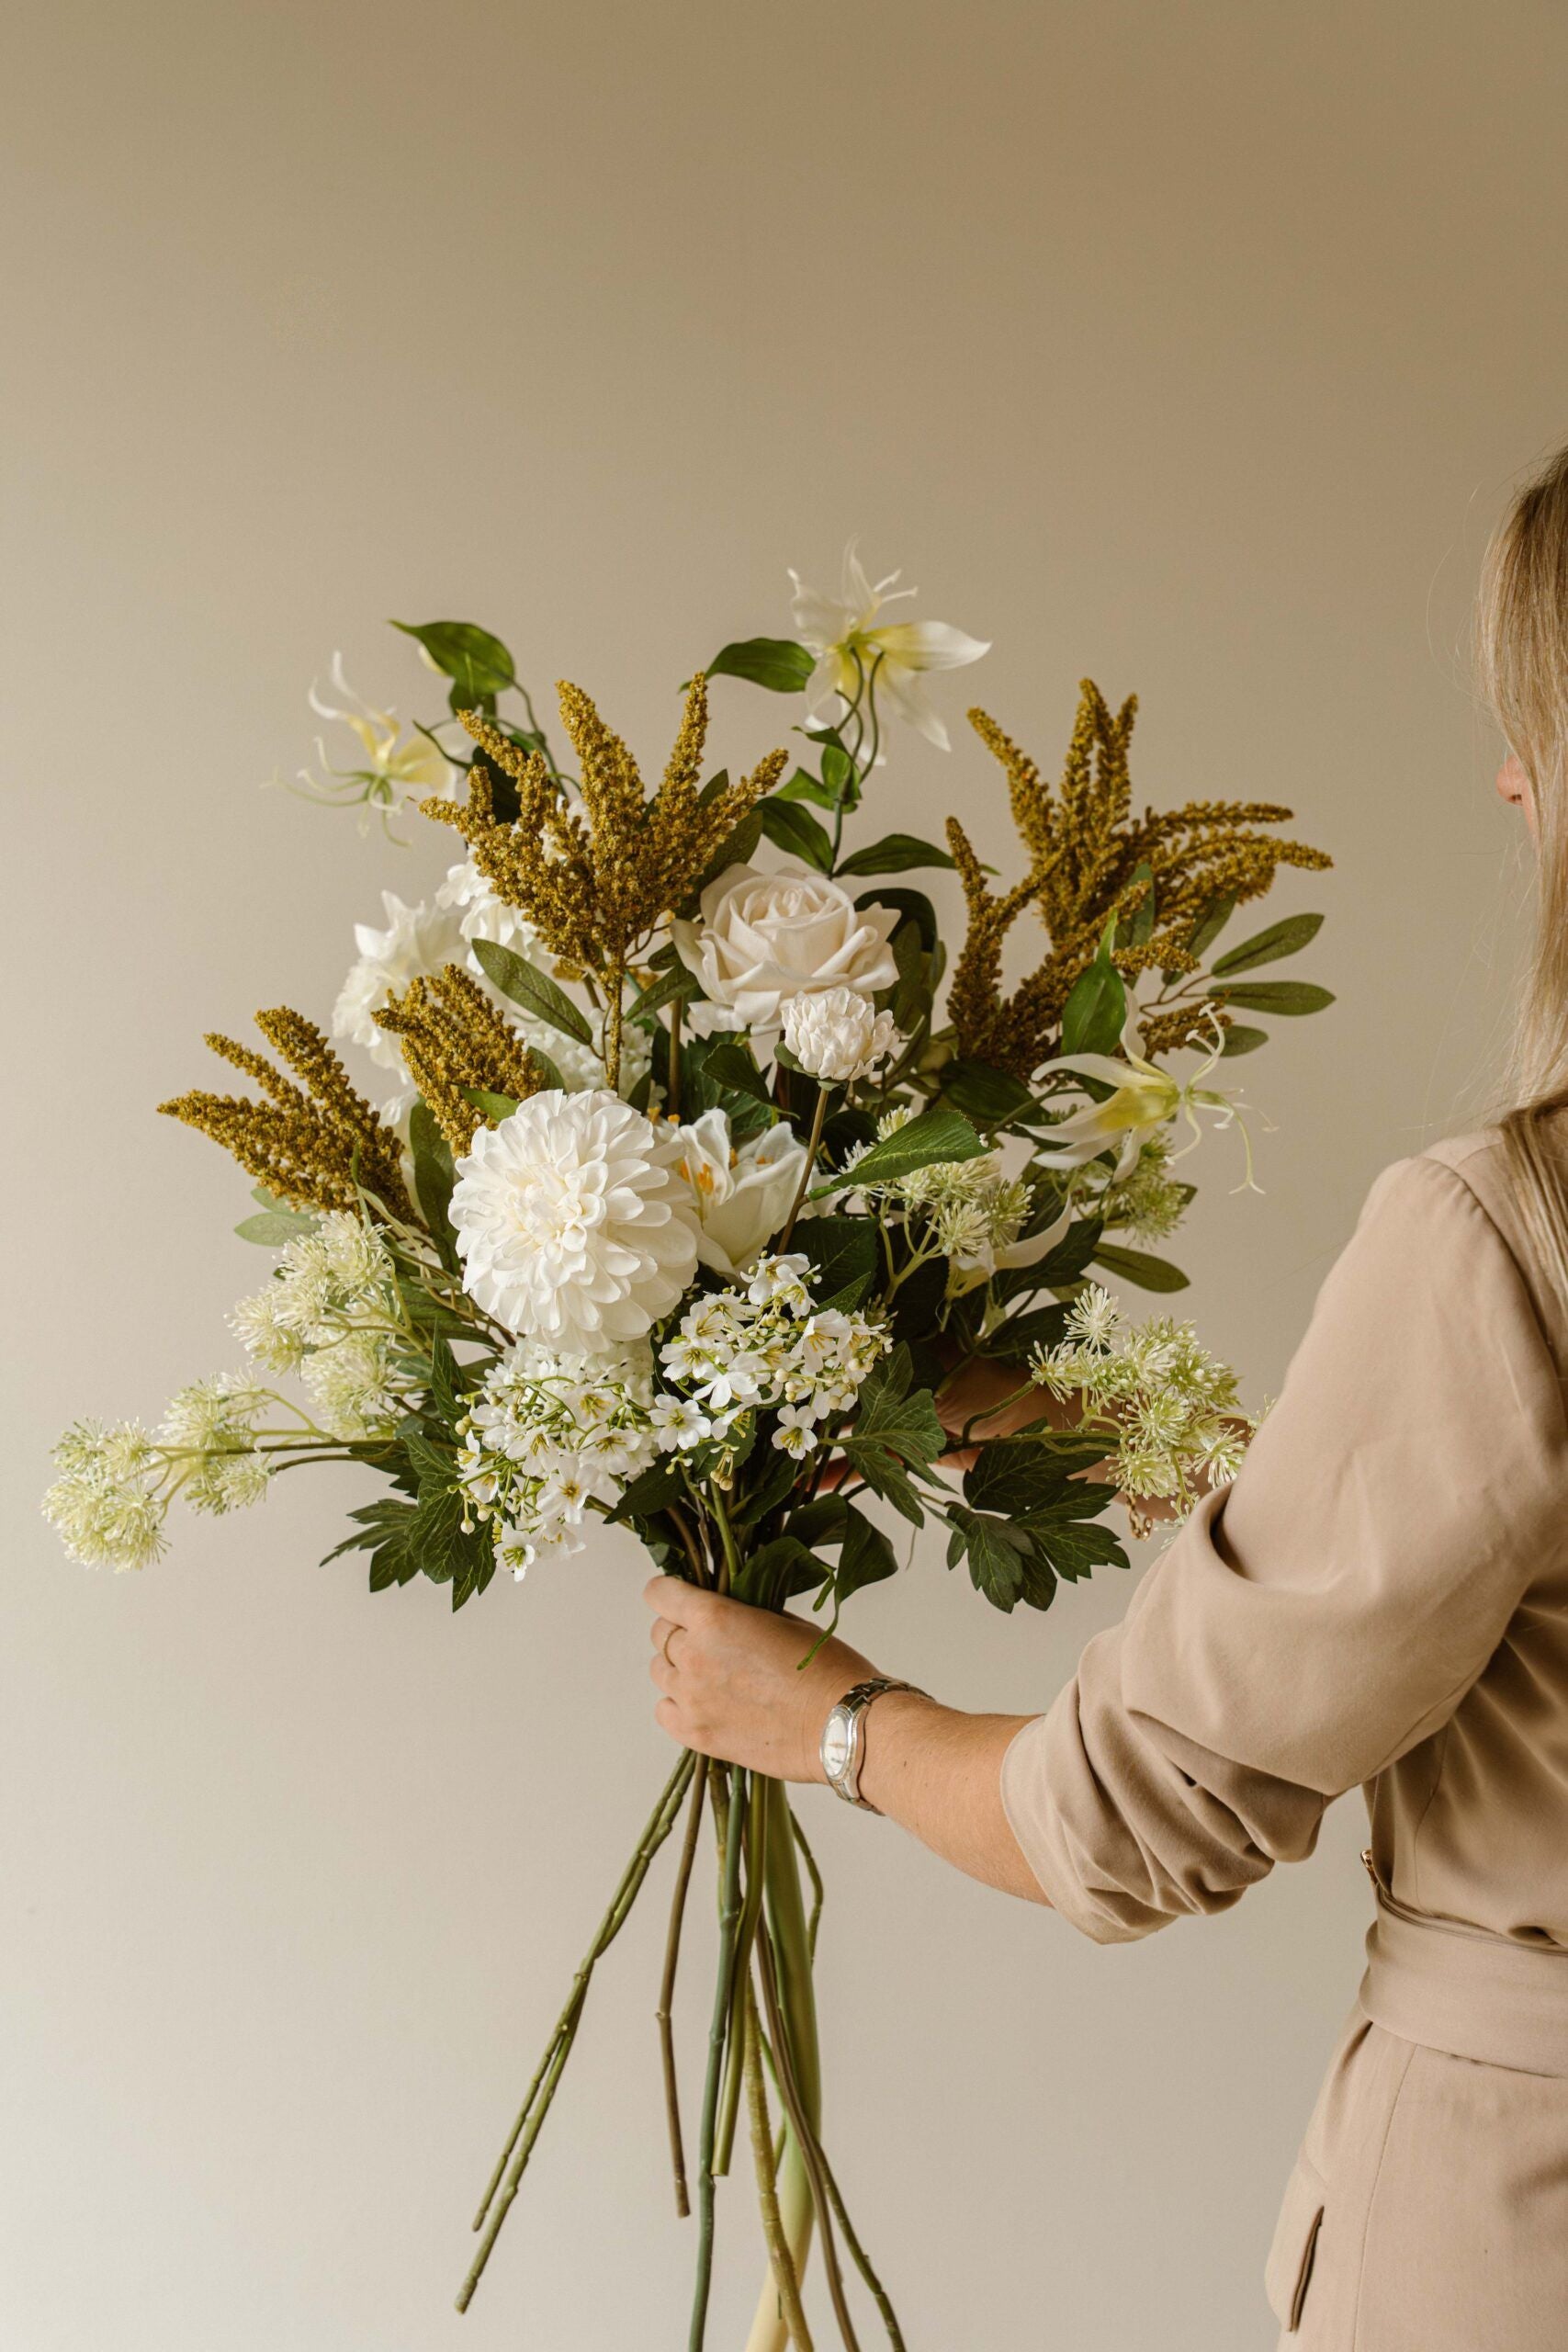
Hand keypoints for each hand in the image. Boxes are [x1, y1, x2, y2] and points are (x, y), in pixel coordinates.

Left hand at [644, 1575, 879, 1781]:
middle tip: (712, 1641)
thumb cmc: (827, 1668)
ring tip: (713, 1675)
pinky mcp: (696, 1735)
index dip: (669, 1593)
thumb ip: (741, 1615)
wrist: (843, 1725)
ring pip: (660, 1672)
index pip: (659, 1594)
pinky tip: (706, 1704)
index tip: (680, 1598)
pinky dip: (678, 1705)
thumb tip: (726, 1615)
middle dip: (681, 1631)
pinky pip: (664, 1712)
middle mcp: (693, 1656)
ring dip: (680, 1668)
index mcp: (714, 1618)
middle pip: (660, 1634)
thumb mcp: (783, 1620)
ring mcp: (691, 1699)